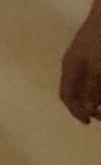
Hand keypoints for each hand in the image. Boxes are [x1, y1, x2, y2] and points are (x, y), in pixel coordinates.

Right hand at [60, 0, 100, 124]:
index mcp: (70, 68)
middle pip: (76, 91)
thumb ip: (92, 88)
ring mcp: (84, 58)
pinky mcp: (94, 54)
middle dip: (87, 105)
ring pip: (86, 84)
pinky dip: (98, 85)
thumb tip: (88, 109)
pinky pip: (94, 75)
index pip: (66, 95)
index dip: (76, 111)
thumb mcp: (97, 68)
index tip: (89, 122)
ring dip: (95, 96)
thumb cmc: (99, 41)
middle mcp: (74, 65)